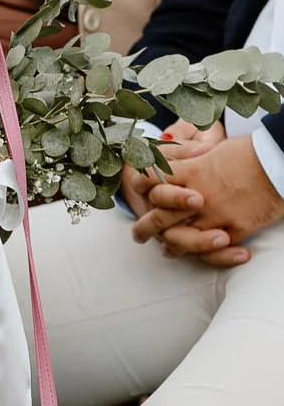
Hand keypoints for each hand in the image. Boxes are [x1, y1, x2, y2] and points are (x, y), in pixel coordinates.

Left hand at [127, 128, 281, 266]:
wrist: (280, 162)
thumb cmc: (250, 150)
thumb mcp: (213, 150)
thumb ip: (190, 161)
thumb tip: (172, 161)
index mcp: (190, 172)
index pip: (152, 181)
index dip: (141, 186)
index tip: (136, 190)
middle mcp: (197, 196)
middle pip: (160, 218)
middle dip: (145, 228)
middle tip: (138, 236)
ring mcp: (216, 215)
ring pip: (183, 240)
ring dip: (172, 247)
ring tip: (166, 251)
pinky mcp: (236, 230)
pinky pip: (214, 250)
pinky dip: (205, 253)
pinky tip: (198, 255)